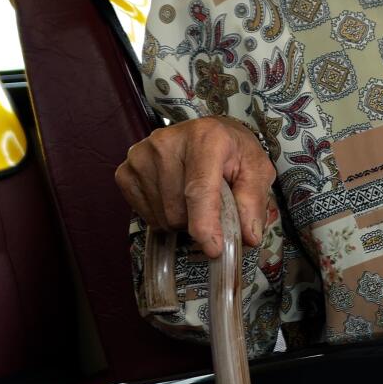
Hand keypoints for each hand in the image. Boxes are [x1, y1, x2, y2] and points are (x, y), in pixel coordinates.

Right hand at [115, 115, 277, 257]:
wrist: (207, 134)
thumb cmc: (233, 153)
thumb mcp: (256, 170)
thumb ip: (253, 201)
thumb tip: (249, 236)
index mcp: (205, 137)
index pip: (199, 189)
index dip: (205, 224)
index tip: (214, 249)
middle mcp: (167, 142)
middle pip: (178, 211)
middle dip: (197, 221)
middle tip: (211, 204)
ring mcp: (141, 156)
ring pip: (161, 218)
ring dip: (180, 220)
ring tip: (192, 198)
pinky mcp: (125, 171)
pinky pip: (144, 216)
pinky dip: (162, 217)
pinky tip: (173, 197)